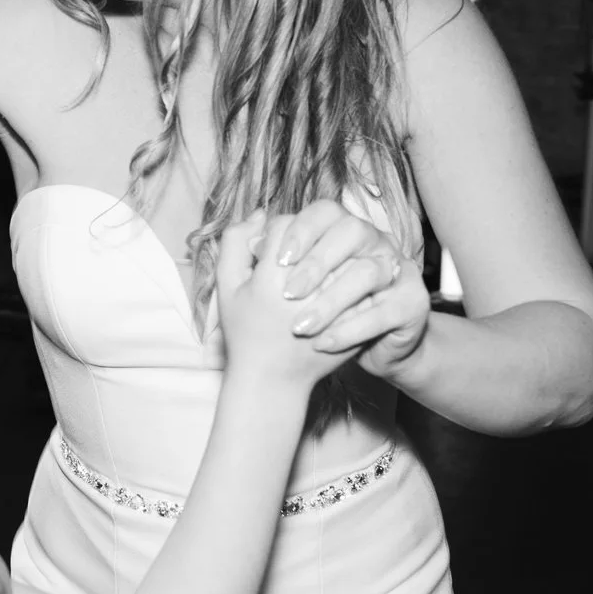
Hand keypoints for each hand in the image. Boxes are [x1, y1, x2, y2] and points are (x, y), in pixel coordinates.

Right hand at [216, 213, 355, 387]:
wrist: (272, 380)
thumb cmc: (245, 331)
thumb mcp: (227, 285)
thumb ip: (234, 242)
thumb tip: (262, 212)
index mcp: (268, 280)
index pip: (286, 227)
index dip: (284, 229)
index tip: (281, 245)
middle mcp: (302, 291)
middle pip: (320, 238)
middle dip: (315, 239)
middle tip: (308, 249)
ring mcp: (331, 307)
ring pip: (348, 256)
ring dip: (342, 253)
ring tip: (333, 258)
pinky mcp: (353, 321)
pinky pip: (365, 285)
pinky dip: (360, 276)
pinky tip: (350, 277)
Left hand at [264, 197, 433, 377]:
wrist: (360, 353)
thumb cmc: (315, 314)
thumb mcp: (283, 287)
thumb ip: (267, 257)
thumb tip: (255, 234)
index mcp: (342, 230)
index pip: (325, 212)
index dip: (300, 231)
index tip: (277, 261)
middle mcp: (374, 242)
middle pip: (352, 231)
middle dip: (317, 262)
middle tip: (289, 293)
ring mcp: (398, 269)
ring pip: (369, 272)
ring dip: (332, 300)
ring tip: (301, 326)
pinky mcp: (412, 302)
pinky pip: (384, 311)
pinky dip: (352, 328)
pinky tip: (324, 343)